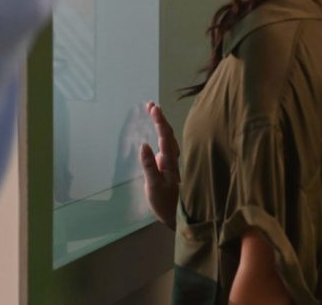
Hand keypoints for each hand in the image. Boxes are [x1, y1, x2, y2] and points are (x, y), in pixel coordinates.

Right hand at [139, 101, 179, 228]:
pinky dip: (162, 136)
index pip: (165, 136)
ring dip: (161, 125)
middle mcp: (173, 159)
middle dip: (160, 118)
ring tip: (153, 113)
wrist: (178, 217)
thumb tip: (144, 144)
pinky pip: (167, 146)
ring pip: (169, 139)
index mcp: (169, 161)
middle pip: (168, 134)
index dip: (159, 121)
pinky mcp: (170, 168)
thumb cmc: (166, 203)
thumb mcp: (154, 186)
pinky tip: (159, 135)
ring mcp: (172, 163)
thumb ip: (149, 166)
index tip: (152, 107)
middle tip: (150, 105)